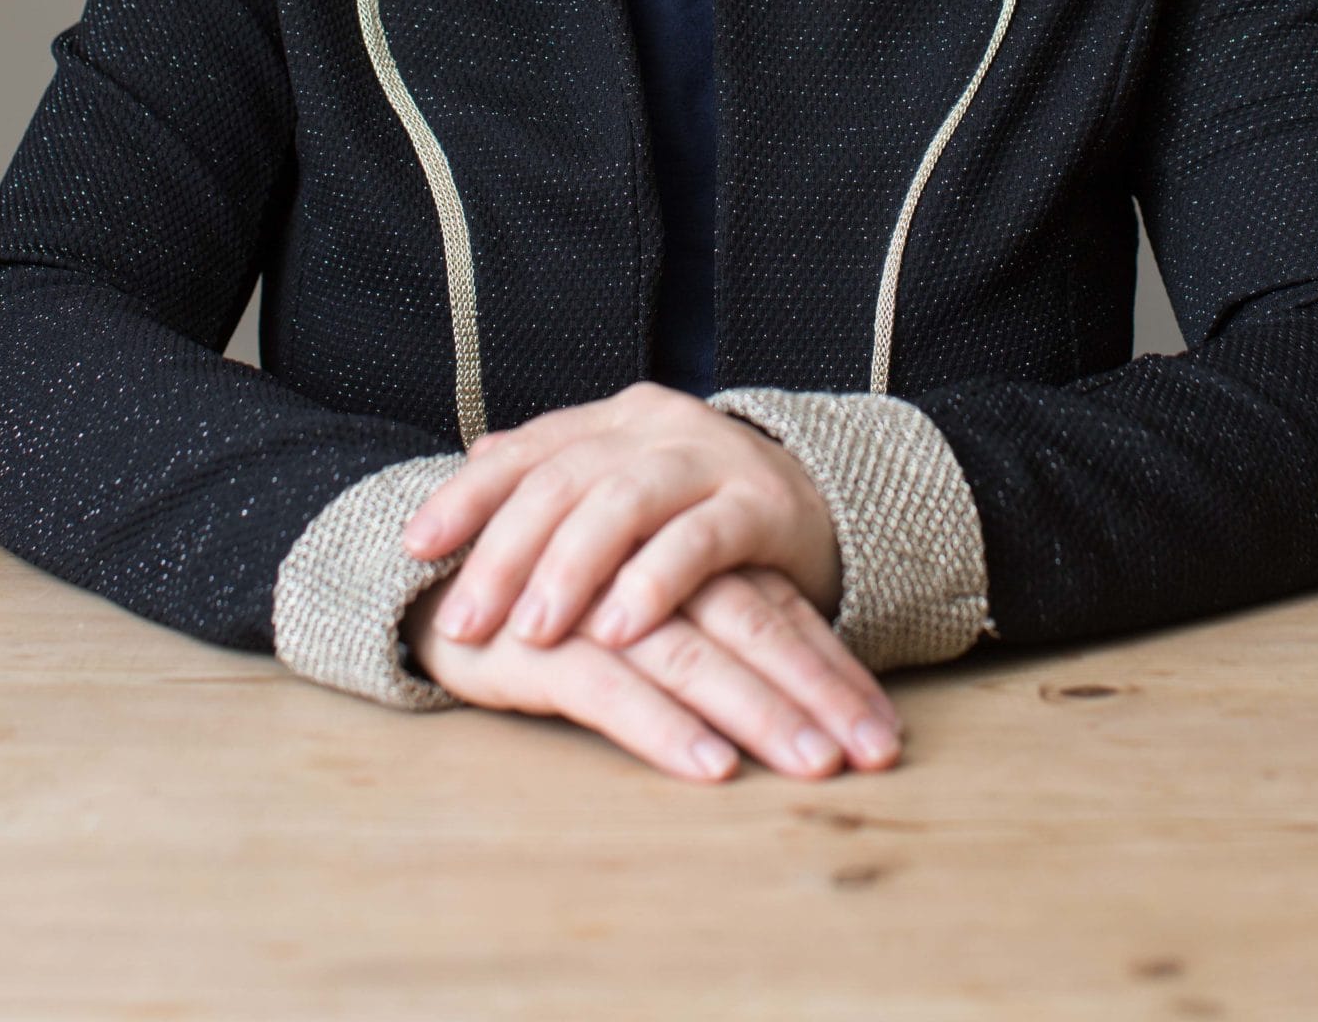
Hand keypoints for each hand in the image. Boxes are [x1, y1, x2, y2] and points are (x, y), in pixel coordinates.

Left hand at [401, 382, 842, 651]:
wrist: (825, 507)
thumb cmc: (702, 511)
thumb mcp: (628, 486)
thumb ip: (559, 474)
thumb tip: (474, 461)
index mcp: (615, 419)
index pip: (526, 450)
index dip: (467, 497)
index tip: (413, 546)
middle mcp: (657, 426)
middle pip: (564, 479)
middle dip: (504, 552)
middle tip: (462, 621)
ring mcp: (712, 459)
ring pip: (623, 502)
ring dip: (570, 569)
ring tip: (530, 630)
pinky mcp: (762, 506)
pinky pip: (700, 541)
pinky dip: (652, 583)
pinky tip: (617, 628)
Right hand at [404, 563, 901, 783]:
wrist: (431, 583)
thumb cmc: (554, 606)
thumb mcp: (641, 608)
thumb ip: (709, 625)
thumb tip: (800, 696)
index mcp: (682, 554)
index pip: (777, 608)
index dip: (834, 668)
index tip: (887, 733)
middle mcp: (650, 569)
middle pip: (751, 625)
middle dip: (817, 693)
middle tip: (871, 753)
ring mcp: (595, 601)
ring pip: (693, 655)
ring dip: (758, 712)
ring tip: (811, 764)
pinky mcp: (541, 642)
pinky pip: (612, 688)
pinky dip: (664, 727)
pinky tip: (709, 764)